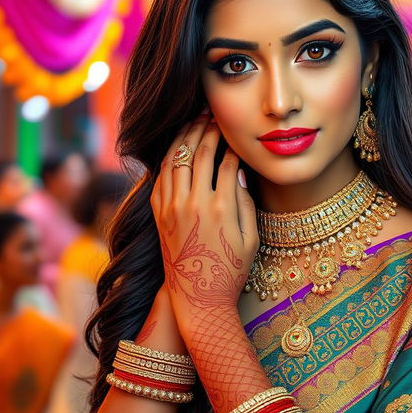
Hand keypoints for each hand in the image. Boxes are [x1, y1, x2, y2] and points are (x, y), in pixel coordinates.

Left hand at [150, 113, 258, 327]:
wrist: (197, 298)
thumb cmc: (230, 271)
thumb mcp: (252, 239)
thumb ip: (247, 202)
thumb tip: (240, 173)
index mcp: (221, 208)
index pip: (226, 160)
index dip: (232, 141)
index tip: (236, 130)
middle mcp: (194, 203)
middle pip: (199, 152)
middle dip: (208, 128)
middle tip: (213, 114)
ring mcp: (172, 208)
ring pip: (175, 159)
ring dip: (185, 135)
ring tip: (194, 120)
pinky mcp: (159, 214)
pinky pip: (161, 176)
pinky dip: (169, 156)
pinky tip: (176, 146)